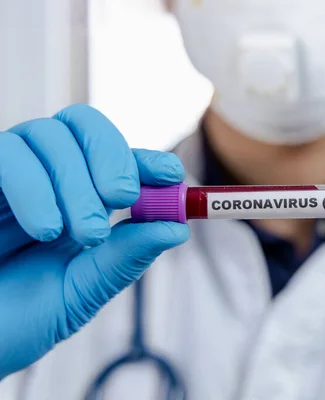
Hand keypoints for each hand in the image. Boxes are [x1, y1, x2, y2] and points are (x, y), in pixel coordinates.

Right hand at [0, 104, 189, 378]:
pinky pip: (6, 155)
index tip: (170, 173)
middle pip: (83, 126)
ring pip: (47, 135)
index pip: (116, 161)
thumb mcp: (82, 292)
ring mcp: (6, 177)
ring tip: (84, 232)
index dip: (146, 159)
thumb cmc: (16, 321)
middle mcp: (44, 181)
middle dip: (112, 157)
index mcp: (78, 203)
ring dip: (75, 181)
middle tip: (123, 198)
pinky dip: (33, 185)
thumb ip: (125, 257)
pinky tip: (45, 228)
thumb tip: (177, 227)